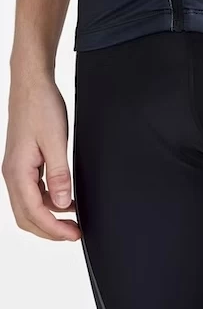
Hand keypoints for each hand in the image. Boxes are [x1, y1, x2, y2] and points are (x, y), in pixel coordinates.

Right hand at [2, 69, 80, 240]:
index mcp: (17, 172)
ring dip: (48, 216)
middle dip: (50, 229)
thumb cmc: (40, 106)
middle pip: (26, 216)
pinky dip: (47, 201)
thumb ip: (60, 174)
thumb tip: (64, 204)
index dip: (54, 229)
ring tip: (72, 219)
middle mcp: (12, 173)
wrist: (31, 84)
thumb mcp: (56, 141)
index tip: (74, 234)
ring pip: (28, 205)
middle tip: (74, 234)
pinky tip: (64, 199)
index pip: (34, 213)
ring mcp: (16, 169)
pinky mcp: (23, 162)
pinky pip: (32, 191)